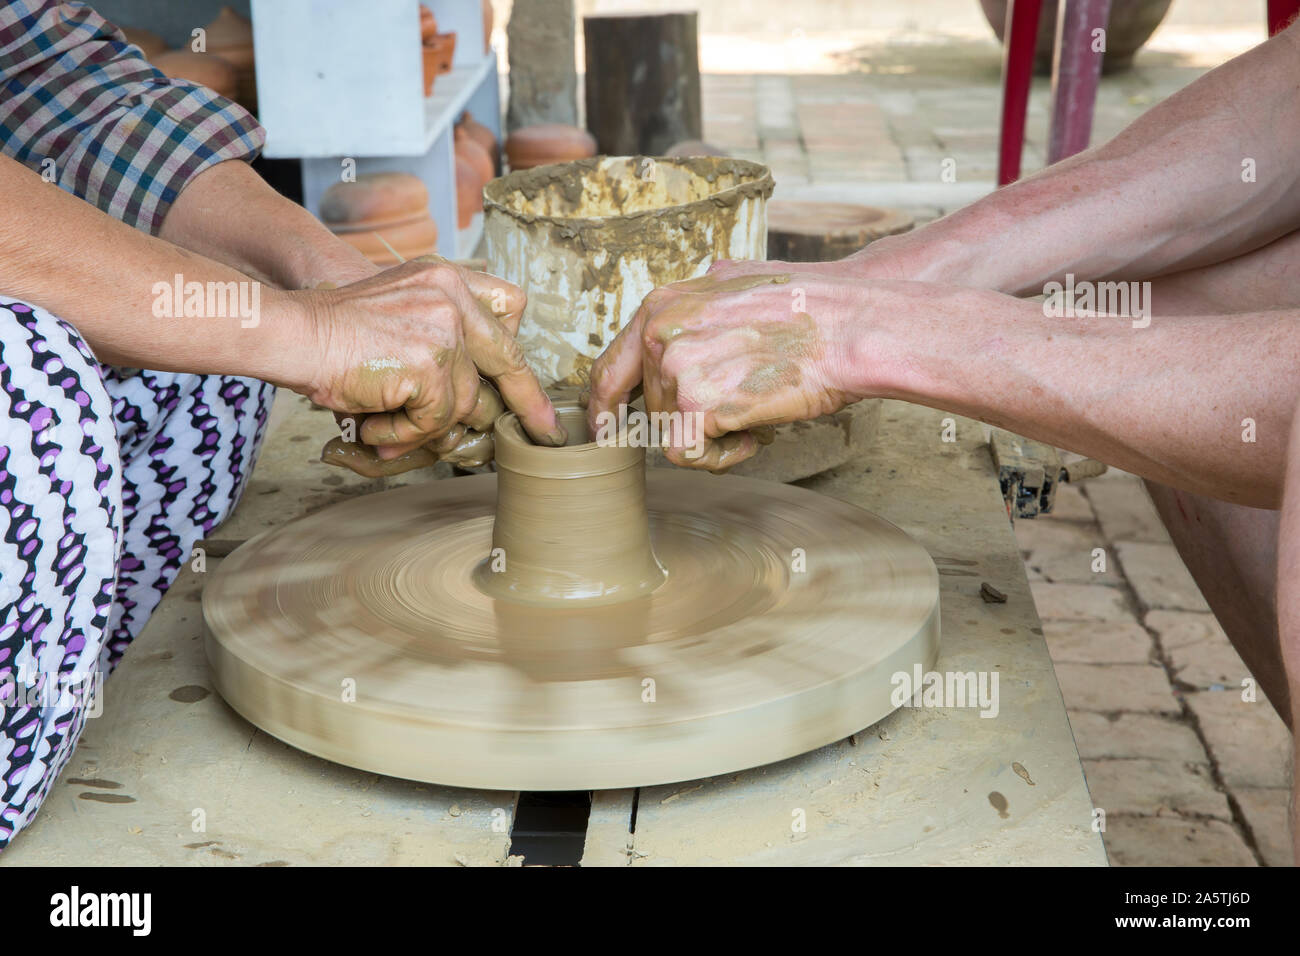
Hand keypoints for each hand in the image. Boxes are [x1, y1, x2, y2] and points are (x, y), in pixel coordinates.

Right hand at [290, 257, 564, 462]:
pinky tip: (375, 423)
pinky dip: (405, 432)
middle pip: (507, 361)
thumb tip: (476, 405)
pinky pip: (437, 420)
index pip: (507, 317)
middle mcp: (452, 298)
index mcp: (447, 281)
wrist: (292, 333)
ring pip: (466, 403)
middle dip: (527, 405)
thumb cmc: (331, 337)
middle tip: (546, 434)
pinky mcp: (431, 363)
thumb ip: (437, 346)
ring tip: (385, 423)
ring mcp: (444, 329)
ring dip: (428, 425)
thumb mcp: (396, 321)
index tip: (535, 394)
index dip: (519, 362)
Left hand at [587, 269, 866, 471]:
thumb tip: (684, 314)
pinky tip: (752, 432)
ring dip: (714, 434)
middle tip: (737, 404)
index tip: (608, 430)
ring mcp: (674, 369)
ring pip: (672, 433)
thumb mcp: (736, 284)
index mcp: (660, 305)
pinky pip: (688, 455)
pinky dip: (721, 456)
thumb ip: (697, 305)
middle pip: (651, 406)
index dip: (607, 406)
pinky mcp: (696, 406)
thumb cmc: (808, 309)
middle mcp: (658, 334)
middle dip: (690, 417)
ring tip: (757, 408)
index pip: (610, 367)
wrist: (846, 327)